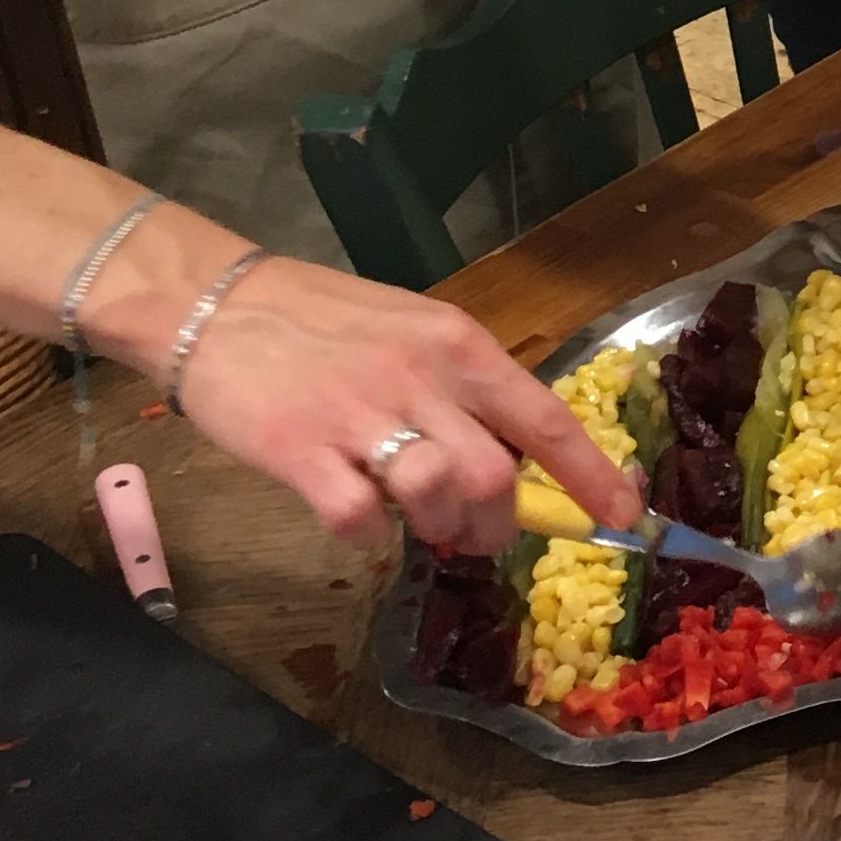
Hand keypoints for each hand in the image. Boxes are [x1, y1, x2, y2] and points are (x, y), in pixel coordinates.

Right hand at [173, 255, 646, 558]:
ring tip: (420, 526)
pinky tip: (358, 520)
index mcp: (457, 345)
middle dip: (498, 523)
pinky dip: (369, 537)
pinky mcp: (301, 452)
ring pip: (439, 498)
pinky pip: (359, 520)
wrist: (215, 303)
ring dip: (439, 530)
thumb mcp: (412, 331)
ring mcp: (360, 416)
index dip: (593, 477)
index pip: (545, 420)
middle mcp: (421, 378)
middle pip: (496, 476)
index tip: (626, 518)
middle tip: (477, 534)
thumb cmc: (321, 320)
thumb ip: (460, 389)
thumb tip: (511, 460)